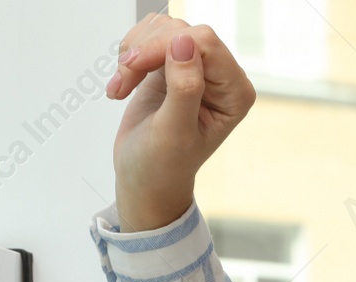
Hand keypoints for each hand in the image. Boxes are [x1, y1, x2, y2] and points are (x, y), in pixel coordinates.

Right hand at [105, 16, 255, 231]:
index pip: (205, 43)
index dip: (167, 46)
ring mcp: (195, 68)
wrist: (143, 178)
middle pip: (182, 32)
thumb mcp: (174, 132)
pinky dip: (130, 55)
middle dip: (147, 50)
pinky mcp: (171, 64)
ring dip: (135, 52)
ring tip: (121, 86)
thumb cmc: (163, 166)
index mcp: (234, 93)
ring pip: (164, 29)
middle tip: (124, 78)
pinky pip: (150, 36)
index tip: (135, 65)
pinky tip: (122, 83)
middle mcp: (220, 77)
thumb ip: (185, 88)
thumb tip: (186, 42)